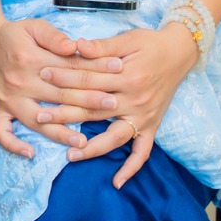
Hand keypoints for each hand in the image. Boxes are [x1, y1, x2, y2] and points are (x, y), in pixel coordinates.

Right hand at [0, 17, 108, 158]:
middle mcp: (19, 83)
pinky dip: (13, 145)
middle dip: (88, 102)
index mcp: (30, 60)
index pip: (69, 68)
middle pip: (59, 97)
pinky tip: (30, 154)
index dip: (95, 69)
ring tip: (82, 142)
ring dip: (59, 133)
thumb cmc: (16, 34)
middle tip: (113, 106)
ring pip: (36, 121)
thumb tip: (73, 46)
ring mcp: (8, 100)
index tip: (118, 71)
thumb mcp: (35, 26)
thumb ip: (54, 36)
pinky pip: (2, 132)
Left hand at [56, 24, 201, 186]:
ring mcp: (144, 116)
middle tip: (40, 117)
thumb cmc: (150, 43)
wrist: (180, 52)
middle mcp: (135, 100)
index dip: (64, 77)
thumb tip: (75, 45)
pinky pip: (143, 152)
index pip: (88, 80)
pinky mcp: (152, 125)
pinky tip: (117, 182)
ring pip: (114, 137)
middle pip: (94, 110)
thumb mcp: (127, 38)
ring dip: (92, 148)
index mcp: (126, 76)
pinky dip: (131, 168)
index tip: (42, 76)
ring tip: (69, 155)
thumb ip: (101, 46)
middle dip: (65, 114)